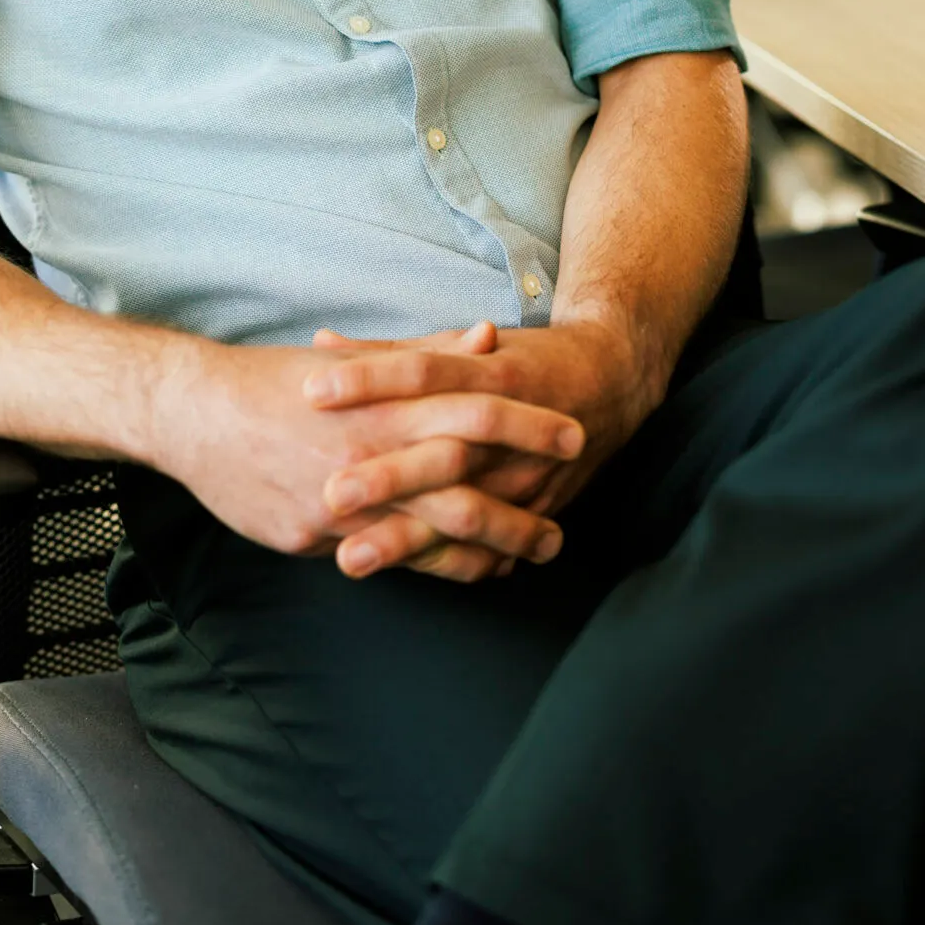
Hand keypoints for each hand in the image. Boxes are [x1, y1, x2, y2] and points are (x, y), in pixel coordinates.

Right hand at [148, 325, 582, 584]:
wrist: (197, 415)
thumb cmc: (281, 381)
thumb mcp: (357, 362)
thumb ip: (427, 355)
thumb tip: (487, 336)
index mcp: (384, 402)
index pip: (474, 410)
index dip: (528, 424)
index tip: (574, 437)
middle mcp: (370, 452)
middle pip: (462, 487)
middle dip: (519, 512)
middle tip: (561, 531)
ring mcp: (343, 501)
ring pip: (426, 537)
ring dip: (484, 553)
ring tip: (522, 562)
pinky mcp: (315, 537)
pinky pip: (384, 559)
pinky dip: (429, 568)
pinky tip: (459, 575)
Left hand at [305, 312, 662, 541]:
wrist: (612, 380)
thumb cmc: (523, 359)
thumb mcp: (463, 345)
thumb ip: (389, 351)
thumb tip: (319, 345)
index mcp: (489, 369)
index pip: (423, 371)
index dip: (370, 379)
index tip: (312, 391)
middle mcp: (510, 424)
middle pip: (445, 448)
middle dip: (389, 475)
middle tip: (330, 494)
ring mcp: (527, 472)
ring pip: (466, 510)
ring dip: (409, 538)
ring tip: (350, 556)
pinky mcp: (538, 507)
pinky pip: (494, 546)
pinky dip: (452, 564)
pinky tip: (405, 580)